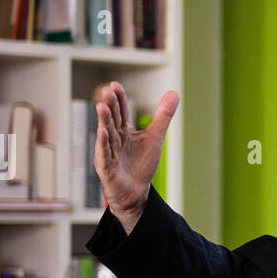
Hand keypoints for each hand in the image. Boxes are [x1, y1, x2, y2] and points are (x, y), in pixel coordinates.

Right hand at [94, 82, 179, 232]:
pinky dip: (103, 144)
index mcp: (124, 131)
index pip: (121, 112)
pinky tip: (102, 131)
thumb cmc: (141, 165)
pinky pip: (105, 154)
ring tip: (101, 106)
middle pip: (112, 120)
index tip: (115, 85)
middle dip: (110, 106)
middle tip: (106, 91)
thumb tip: (174, 92)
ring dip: (104, 121)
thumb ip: (163, 116)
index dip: (119, 100)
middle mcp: (113, 139)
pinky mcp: (106, 168)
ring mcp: (108, 153)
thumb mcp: (155, 137)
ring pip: (106, 135)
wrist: (135, 192)